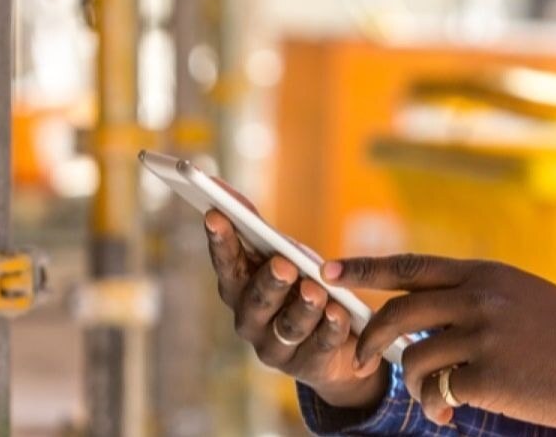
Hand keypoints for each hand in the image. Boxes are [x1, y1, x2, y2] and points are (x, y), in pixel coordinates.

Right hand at [202, 184, 387, 411]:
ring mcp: (277, 347)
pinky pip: (321, 345)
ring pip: (289, 326)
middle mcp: (250, 321)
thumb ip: (256, 230)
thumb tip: (225, 190)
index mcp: (239, 290)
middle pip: (255, 302)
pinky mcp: (308, 364)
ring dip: (303, 306)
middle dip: (269, 282)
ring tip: (316, 290)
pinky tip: (339, 313)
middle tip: (283, 265)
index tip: (215, 213)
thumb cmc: (298, 284)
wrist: (332, 342)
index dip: (220, 241)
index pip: (226, 265)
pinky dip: (331, 327)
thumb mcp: (280, 256)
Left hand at [326, 254, 555, 427]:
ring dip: (415, 384)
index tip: (325, 268)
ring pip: (416, 357)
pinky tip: (453, 413)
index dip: (364, 267)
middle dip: (370, 336)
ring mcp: (482, 335)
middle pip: (398, 311)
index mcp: (483, 273)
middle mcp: (478, 297)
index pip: (410, 265)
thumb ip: (473, 296)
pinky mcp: (489, 374)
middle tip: (361, 356)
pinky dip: (438, 406)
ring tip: (435, 399)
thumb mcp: (518, 295)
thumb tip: (422, 309)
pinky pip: (440, 391)